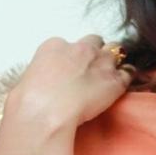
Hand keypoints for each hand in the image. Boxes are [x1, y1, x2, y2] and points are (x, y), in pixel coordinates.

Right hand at [4, 34, 135, 130]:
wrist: (45, 113)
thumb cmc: (29, 102)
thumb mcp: (27, 80)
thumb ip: (43, 74)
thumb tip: (46, 83)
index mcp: (55, 46)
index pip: (68, 44)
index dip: (71, 57)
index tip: (70, 69)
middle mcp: (81, 48)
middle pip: (95, 41)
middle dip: (94, 52)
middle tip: (90, 69)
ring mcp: (101, 62)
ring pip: (115, 50)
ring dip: (112, 60)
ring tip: (108, 74)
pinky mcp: (115, 80)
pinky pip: (128, 72)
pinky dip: (126, 76)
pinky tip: (121, 84)